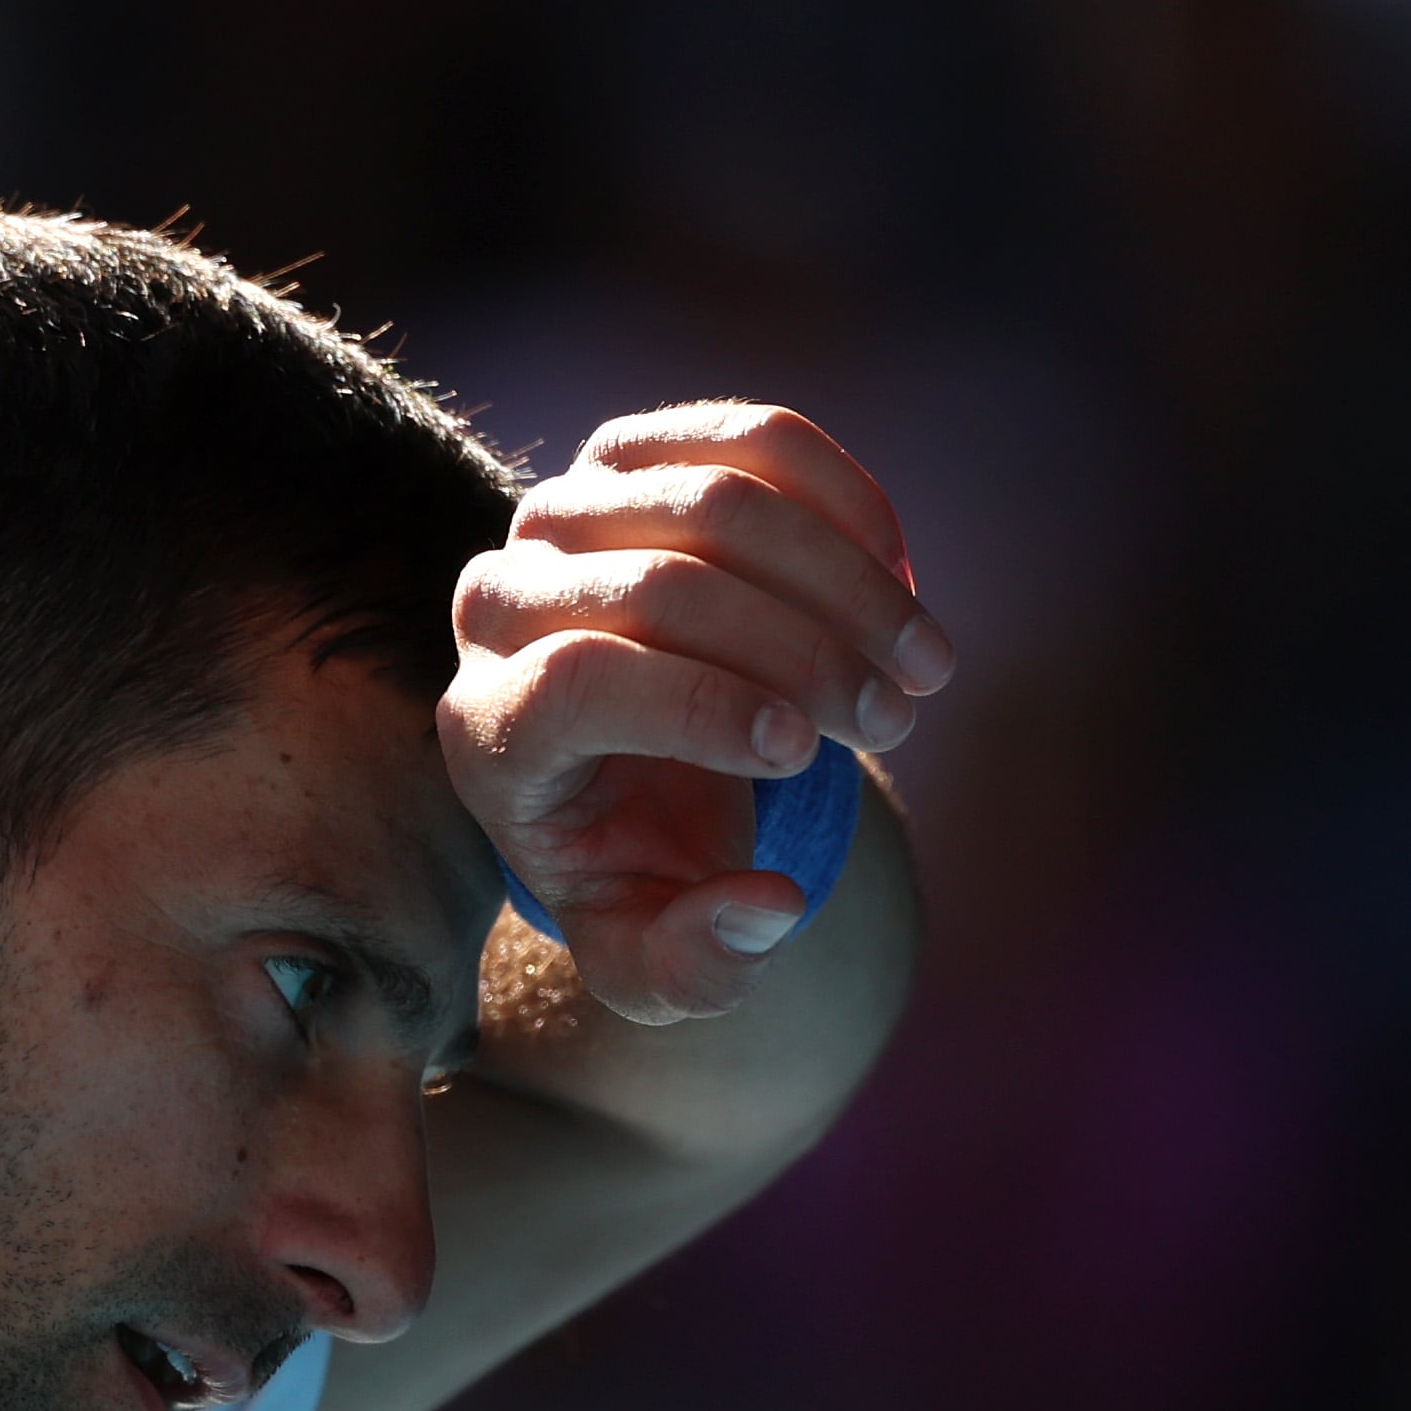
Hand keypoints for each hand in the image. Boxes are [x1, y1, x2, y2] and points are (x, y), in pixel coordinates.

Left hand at [439, 401, 949, 1022]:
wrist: (632, 768)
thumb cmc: (640, 865)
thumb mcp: (651, 958)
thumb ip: (693, 969)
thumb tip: (766, 908)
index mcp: (487, 732)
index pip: (576, 684)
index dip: (697, 707)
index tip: (804, 751)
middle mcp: (496, 606)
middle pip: (659, 590)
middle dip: (804, 653)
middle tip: (901, 716)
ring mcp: (560, 513)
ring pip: (714, 503)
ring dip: (845, 582)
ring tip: (923, 665)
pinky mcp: (633, 454)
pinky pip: (749, 441)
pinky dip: (845, 502)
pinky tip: (901, 578)